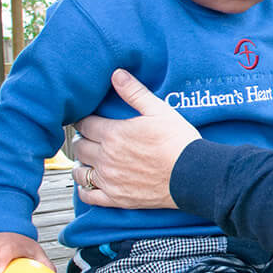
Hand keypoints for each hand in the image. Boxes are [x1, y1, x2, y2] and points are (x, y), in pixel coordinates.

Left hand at [72, 69, 199, 209]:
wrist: (193, 175)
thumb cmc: (179, 142)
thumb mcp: (160, 111)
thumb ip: (135, 93)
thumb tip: (116, 74)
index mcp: (114, 134)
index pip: (84, 125)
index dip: (84, 120)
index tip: (88, 120)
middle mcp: (106, 158)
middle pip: (79, 147)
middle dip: (82, 140)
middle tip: (89, 138)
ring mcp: (110, 180)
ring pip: (79, 171)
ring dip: (81, 164)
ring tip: (89, 160)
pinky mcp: (116, 198)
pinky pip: (89, 196)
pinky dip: (84, 189)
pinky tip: (89, 184)